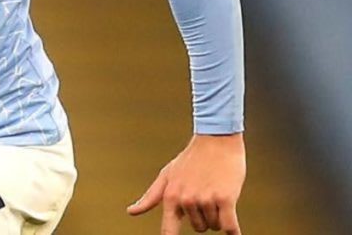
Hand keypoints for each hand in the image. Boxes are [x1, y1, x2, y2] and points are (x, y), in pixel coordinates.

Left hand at [127, 133, 244, 233]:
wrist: (215, 139)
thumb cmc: (191, 159)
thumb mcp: (167, 176)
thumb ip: (151, 197)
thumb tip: (131, 212)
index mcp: (170, 196)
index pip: (168, 230)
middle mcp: (185, 200)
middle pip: (199, 228)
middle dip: (204, 216)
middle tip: (205, 192)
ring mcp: (204, 199)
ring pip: (215, 226)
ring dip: (218, 214)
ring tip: (216, 191)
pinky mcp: (224, 198)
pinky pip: (230, 227)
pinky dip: (233, 232)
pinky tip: (234, 233)